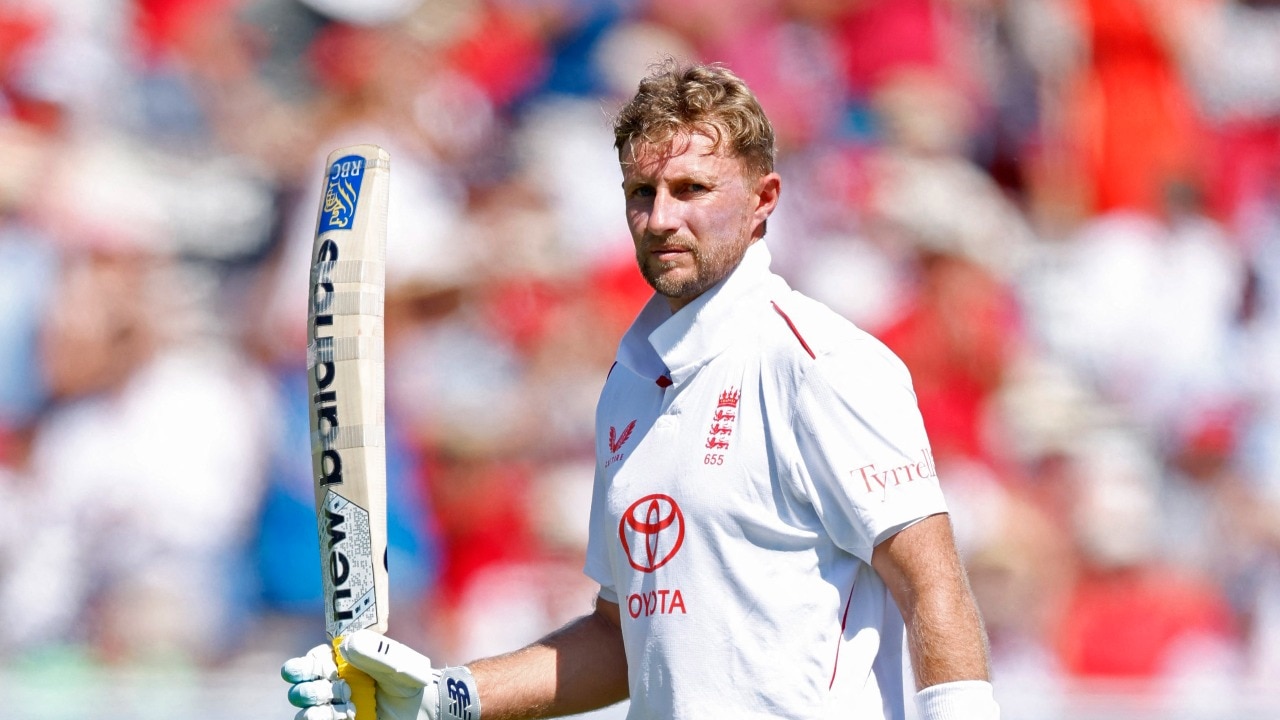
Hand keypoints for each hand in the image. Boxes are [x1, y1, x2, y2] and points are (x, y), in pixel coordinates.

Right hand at [281, 631, 480, 719]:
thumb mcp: (397, 662)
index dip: (303, 666)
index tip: (308, 669)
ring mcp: (336, 708)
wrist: (425, 708)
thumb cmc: (409, 679)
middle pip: (302, 688)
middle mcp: (333, 685)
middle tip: (339, 691)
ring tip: (343, 708)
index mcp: (342, 663)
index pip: (310, 662)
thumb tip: (345, 645)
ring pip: (306, 712)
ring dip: (316, 711)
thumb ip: (374, 652)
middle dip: (312, 691)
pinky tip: (344, 718)